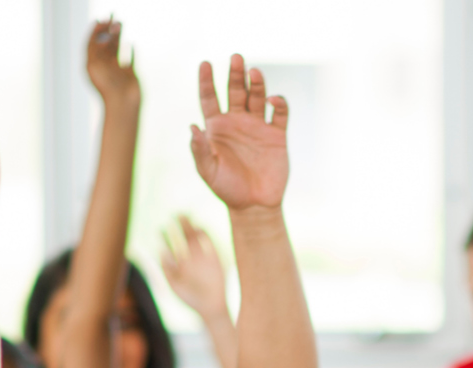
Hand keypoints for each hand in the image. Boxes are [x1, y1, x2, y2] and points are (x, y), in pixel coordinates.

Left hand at [86, 20, 139, 103]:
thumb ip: (97, 48)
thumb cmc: (106, 86)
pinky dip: (130, 51)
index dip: (95, 31)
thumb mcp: (96, 64)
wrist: (122, 104)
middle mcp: (104, 66)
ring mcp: (117, 70)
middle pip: (104, 44)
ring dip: (118, 36)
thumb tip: (105, 34)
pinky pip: (129, 60)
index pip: (91, 44)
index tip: (101, 20)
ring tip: (121, 23)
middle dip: (108, 31)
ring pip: (116, 49)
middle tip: (112, 17)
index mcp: (93, 65)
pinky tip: (131, 44)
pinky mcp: (129, 74)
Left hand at [160, 216, 228, 316]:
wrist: (211, 308)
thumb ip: (166, 270)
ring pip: (195, 237)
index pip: (171, 246)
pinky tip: (197, 227)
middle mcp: (191, 258)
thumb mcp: (174, 286)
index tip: (159, 229)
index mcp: (180, 265)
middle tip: (173, 214)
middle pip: (184, 238)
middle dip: (179, 226)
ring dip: (190, 225)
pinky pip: (208, 242)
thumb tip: (161, 251)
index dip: (165, 237)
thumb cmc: (191, 300)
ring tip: (183, 214)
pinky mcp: (214, 257)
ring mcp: (203, 257)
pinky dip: (203, 234)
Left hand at [192, 55, 288, 210]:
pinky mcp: (277, 135)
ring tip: (254, 72)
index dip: (206, 80)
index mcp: (217, 127)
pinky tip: (273, 99)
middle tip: (236, 57)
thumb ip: (200, 150)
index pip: (209, 98)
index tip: (205, 64)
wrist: (254, 206)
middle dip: (235, 73)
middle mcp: (237, 122)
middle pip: (235, 91)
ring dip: (256, 83)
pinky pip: (279, 113)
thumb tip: (192, 127)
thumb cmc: (227, 189)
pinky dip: (278, 103)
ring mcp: (257, 126)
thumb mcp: (208, 171)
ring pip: (257, 97)